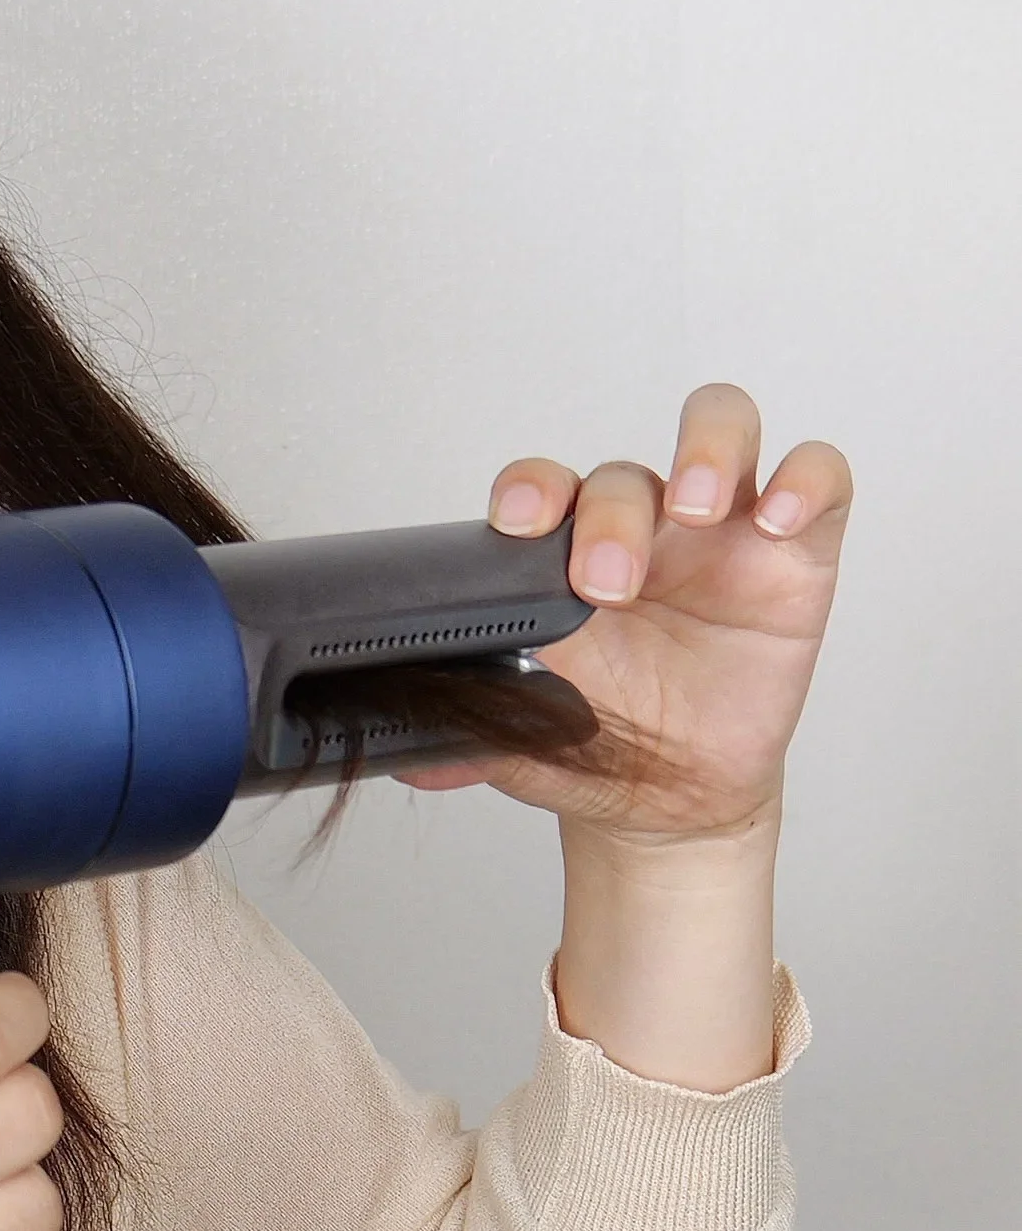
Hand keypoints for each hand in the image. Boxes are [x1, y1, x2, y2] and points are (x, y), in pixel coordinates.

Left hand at [404, 383, 851, 848]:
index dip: (529, 490)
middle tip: (605, 585)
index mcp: (564, 555)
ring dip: (706, 451)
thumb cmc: (596, 745)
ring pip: (721, 430)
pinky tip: (780, 520)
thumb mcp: (526, 740)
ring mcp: (720, 533)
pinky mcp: (795, 555)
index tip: (517, 524)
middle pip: (626, 472)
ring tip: (693, 510)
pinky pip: (819, 482)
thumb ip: (472, 734)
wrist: (672, 800)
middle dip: (612, 514)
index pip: (543, 487)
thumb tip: (411, 762)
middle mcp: (641, 528)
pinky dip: (807, 482)